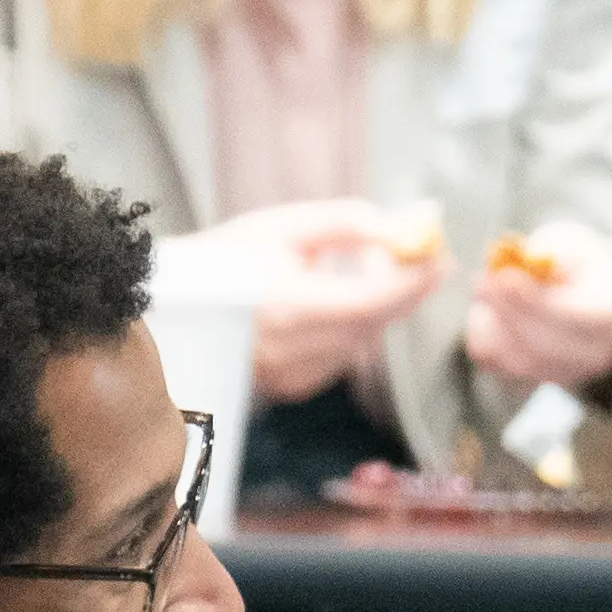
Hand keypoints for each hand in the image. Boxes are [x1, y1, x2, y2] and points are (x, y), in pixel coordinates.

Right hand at [203, 198, 442, 403]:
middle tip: (429, 252)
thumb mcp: (282, 226)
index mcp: (282, 306)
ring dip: (386, 303)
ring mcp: (293, 376)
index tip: (437, 250)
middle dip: (409, 287)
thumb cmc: (223, 259)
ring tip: (379, 263)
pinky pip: (347, 353)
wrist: (174, 309)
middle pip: (376, 322)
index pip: (369, 300)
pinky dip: (361, 324)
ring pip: (366, 339)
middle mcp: (290, 351)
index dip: (410, 277)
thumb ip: (345, 224)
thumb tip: (403, 228)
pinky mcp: (296, 387)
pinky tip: (350, 294)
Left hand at [466, 220, 611, 397]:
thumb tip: (526, 260)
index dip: (535, 302)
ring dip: (492, 326)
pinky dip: (485, 341)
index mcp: (610, 315)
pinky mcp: (535, 380)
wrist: (581, 294)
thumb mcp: (570, 243)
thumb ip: (551, 251)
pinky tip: (486, 313)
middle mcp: (594, 354)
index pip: (574, 317)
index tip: (504, 278)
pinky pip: (500, 369)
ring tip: (484, 290)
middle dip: (506, 313)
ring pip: (518, 361)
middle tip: (480, 282)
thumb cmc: (574, 264)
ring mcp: (567, 374)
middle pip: (543, 347)